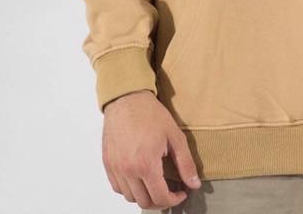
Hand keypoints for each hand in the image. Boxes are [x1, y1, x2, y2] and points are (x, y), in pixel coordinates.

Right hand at [102, 90, 200, 209]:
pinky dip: (129, 189)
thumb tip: (194, 184)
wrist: (127, 99)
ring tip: (155, 184)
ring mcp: (116, 168)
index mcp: (146, 165)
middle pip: (144, 202)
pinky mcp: (108, 163)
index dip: (174, 200)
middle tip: (169, 191)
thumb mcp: (175, 137)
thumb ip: (186, 164)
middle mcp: (128, 170)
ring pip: (130, 197)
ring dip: (144, 196)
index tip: (180, 193)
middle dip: (160, 201)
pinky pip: (117, 187)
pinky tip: (140, 178)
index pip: (160, 198)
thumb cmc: (150, 114)